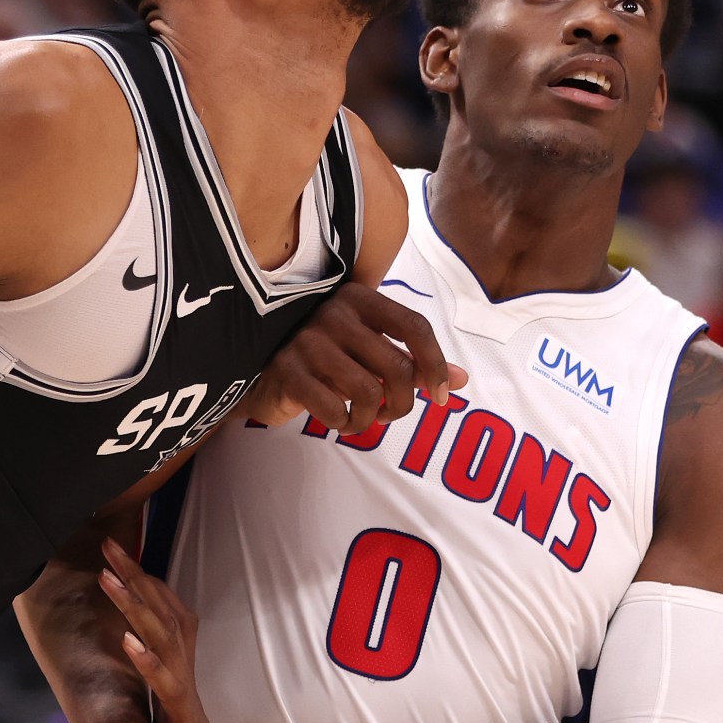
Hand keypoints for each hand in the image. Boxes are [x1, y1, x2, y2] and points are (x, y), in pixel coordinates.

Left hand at [99, 537, 220, 722]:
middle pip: (163, 611)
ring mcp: (184, 691)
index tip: (111, 555)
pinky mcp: (183, 717)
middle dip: (135, 576)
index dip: (139, 580)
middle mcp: (183, 671)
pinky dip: (147, 661)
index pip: (160, 611)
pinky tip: (126, 642)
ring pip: (165, 637)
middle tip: (106, 547)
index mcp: (173, 668)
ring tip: (107, 580)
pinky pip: (166, 683)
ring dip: (135, 606)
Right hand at [246, 283, 464, 431]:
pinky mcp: (287, 371)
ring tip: (364, 419)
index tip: (441, 396)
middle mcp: (333, 313)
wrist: (261, 372)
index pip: (415, 326)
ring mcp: (307, 341)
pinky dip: (345, 424)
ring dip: (373, 417)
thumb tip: (462, 380)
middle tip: (393, 413)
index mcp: (359, 298)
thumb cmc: (325, 361)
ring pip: (369, 392)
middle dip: (405, 402)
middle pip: (398, 366)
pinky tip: (340, 422)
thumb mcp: (369, 352)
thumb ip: (413, 361)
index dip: (435, 364)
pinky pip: (335, 409)